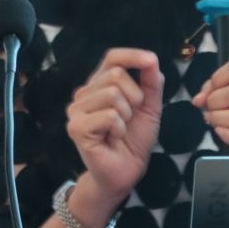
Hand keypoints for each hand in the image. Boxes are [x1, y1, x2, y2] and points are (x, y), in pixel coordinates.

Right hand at [65, 48, 164, 207]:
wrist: (126, 171)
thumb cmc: (134, 139)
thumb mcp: (149, 106)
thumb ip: (151, 82)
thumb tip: (151, 59)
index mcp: (100, 85)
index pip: (112, 58)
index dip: (131, 56)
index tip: (150, 61)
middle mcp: (84, 94)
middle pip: (115, 75)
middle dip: (135, 97)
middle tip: (130, 119)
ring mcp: (76, 110)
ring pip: (112, 94)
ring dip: (126, 116)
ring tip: (119, 130)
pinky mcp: (76, 127)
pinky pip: (109, 115)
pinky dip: (119, 128)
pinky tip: (112, 139)